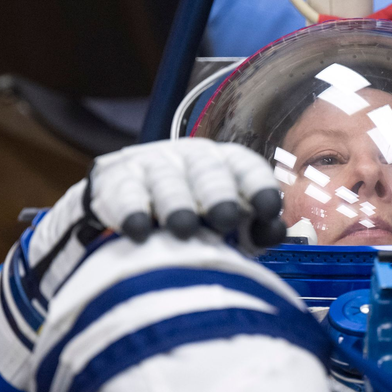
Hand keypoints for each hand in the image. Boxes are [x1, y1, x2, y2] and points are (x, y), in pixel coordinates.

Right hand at [27, 138, 283, 298]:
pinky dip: (131, 211)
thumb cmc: (198, 221)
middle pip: (207, 171)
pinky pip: (124, 194)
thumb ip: (256, 230)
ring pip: (166, 181)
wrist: (134, 210)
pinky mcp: (116, 182)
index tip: (268, 209)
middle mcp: (191, 160)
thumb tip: (275, 230)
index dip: (258, 186)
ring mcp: (152, 167)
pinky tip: (139, 231)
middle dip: (218, 193)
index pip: (246, 168)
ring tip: (183, 229)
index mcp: (226, 167)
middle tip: (227, 216)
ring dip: (176, 204)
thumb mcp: (230, 227)